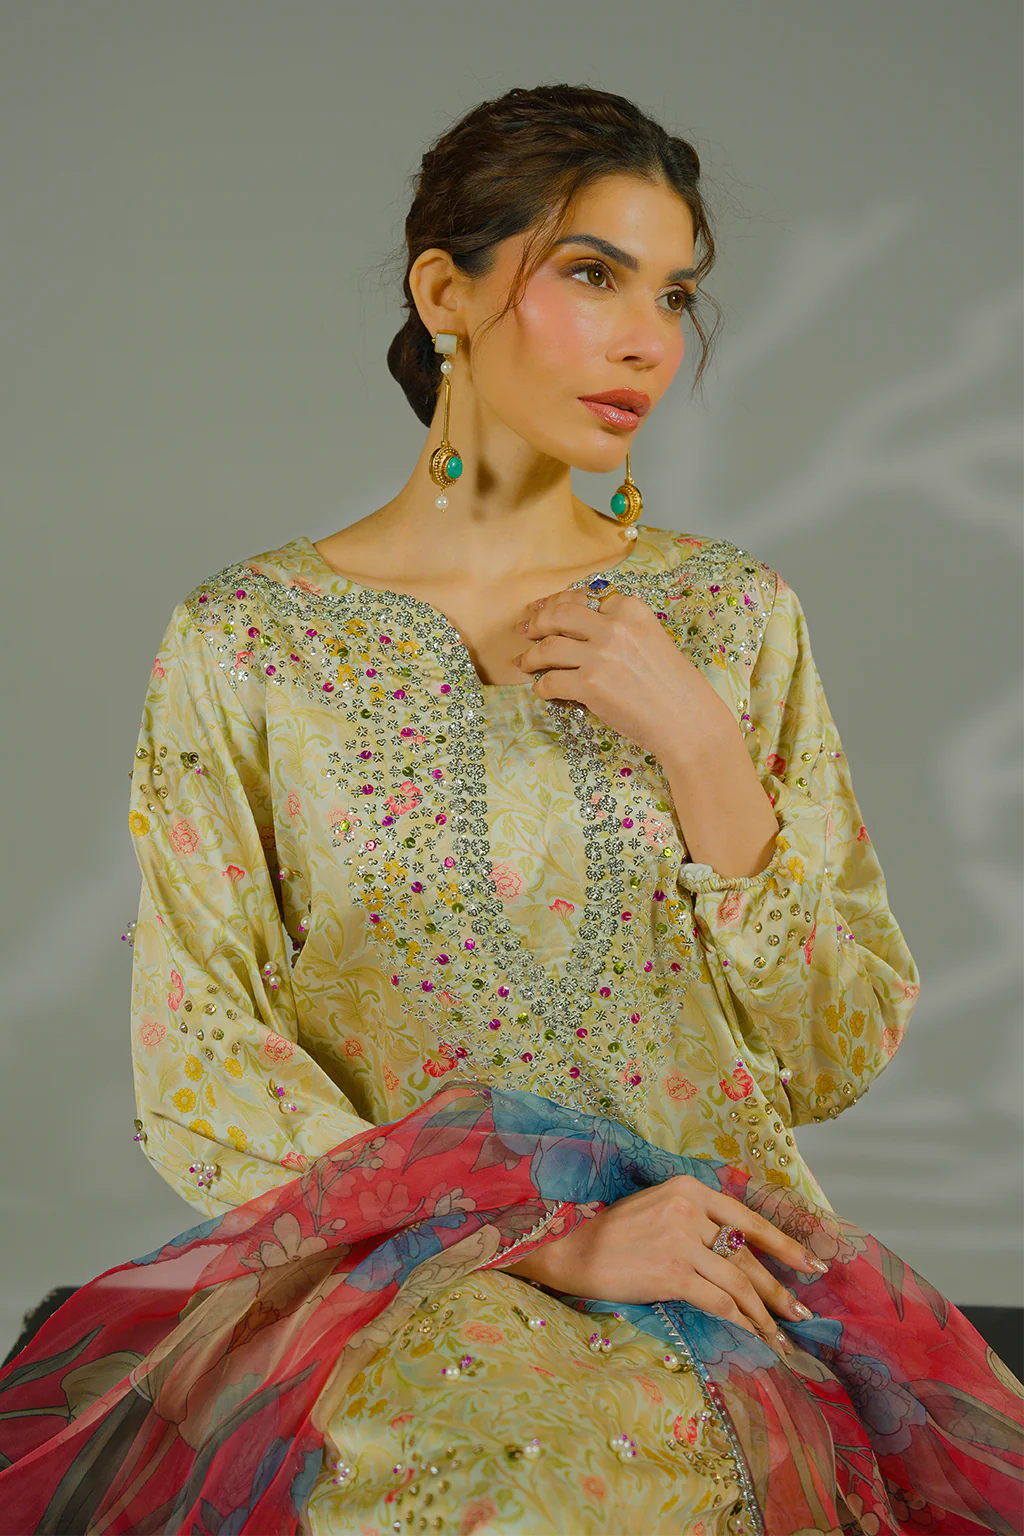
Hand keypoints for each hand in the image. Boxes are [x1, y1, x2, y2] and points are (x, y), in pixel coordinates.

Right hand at [502, 1174, 825, 1356]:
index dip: (785, 1244)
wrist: (569, 1248)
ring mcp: (680, 1240)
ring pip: (738, 1281)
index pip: (749, 1218)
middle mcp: (688, 1208)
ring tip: (782, 1334)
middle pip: (748, 1254)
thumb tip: (740, 1253)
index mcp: (689, 1187)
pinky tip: (753, 1335)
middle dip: (780, 1287)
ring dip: (764, 1313)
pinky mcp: (671, 1271)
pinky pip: (718, 1300)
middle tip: (802, 1311)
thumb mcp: (658, 1208)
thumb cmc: (612, 1233)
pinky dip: (740, 1320)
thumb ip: (697, 1221)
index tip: (813, 1265)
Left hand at [513, 587, 734, 762]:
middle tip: (528, 631)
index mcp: (632, 610)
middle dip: (538, 622)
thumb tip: (580, 631)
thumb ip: (621, 629)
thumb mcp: (652, 640)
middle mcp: (614, 627)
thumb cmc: (675, 687)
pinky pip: (550, 681)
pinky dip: (541, 687)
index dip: (560, 603)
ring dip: (531, 656)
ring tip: (525, 663)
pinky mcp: (590, 685)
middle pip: (559, 614)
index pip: (584, 598)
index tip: (546, 610)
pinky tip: (544, 690)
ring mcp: (600, 655)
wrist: (688, 722)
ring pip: (548, 647)